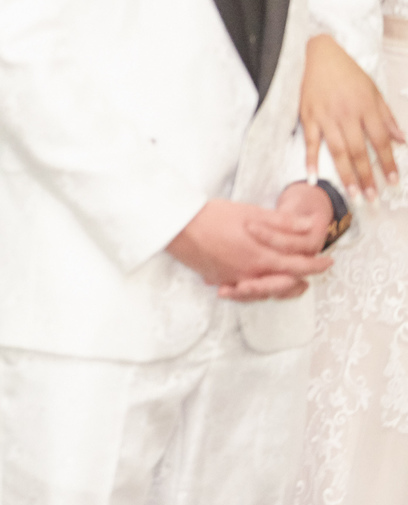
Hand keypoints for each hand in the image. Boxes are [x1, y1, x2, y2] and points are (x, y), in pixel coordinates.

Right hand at [167, 198, 332, 292]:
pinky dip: (253, 287)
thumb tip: (309, 226)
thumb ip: (283, 224)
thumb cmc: (213, 216)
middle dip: (300, 281)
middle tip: (310, 275)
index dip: (317, 265)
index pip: (299, 266)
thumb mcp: (253, 213)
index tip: (328, 262)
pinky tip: (253, 281)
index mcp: (261, 257)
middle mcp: (249, 274)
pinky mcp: (218, 280)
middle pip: (284, 286)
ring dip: (278, 286)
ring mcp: (232, 280)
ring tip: (288, 279)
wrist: (177, 226)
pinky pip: (242, 290)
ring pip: (263, 291)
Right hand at [301, 34, 403, 198]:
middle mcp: (347, 114)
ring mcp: (326, 117)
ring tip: (353, 193)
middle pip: (359, 150)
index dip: (388, 161)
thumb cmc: (347, 73)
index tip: (393, 180)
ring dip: (346, 174)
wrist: (318, 56)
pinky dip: (311, 160)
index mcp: (366, 107)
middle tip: (372, 197)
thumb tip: (401, 139)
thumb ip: (387, 116)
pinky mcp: (308, 118)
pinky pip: (310, 143)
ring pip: (337, 151)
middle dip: (367, 175)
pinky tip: (314, 177)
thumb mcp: (374, 90)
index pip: (381, 140)